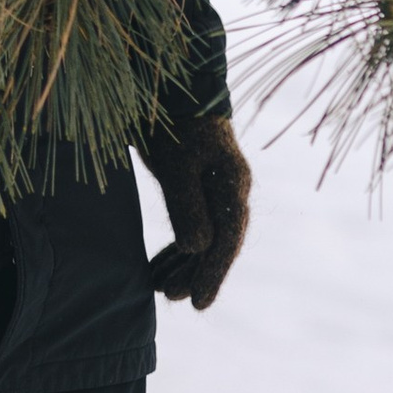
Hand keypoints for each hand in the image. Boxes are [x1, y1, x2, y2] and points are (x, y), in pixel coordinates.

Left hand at [140, 114, 252, 309]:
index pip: (227, 239)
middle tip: (174, 298)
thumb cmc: (174, 124)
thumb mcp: (177, 165)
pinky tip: (160, 265)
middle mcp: (232, 189)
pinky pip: (196, 225)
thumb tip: (198, 249)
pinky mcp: (201, 186)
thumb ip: (187, 207)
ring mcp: (218, 188)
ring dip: (185, 264)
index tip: (198, 302)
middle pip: (220, 242)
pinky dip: (179, 248)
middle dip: (197, 273)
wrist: (174, 90)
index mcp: (232, 183)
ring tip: (161, 286)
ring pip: (207, 237)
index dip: (213, 273)